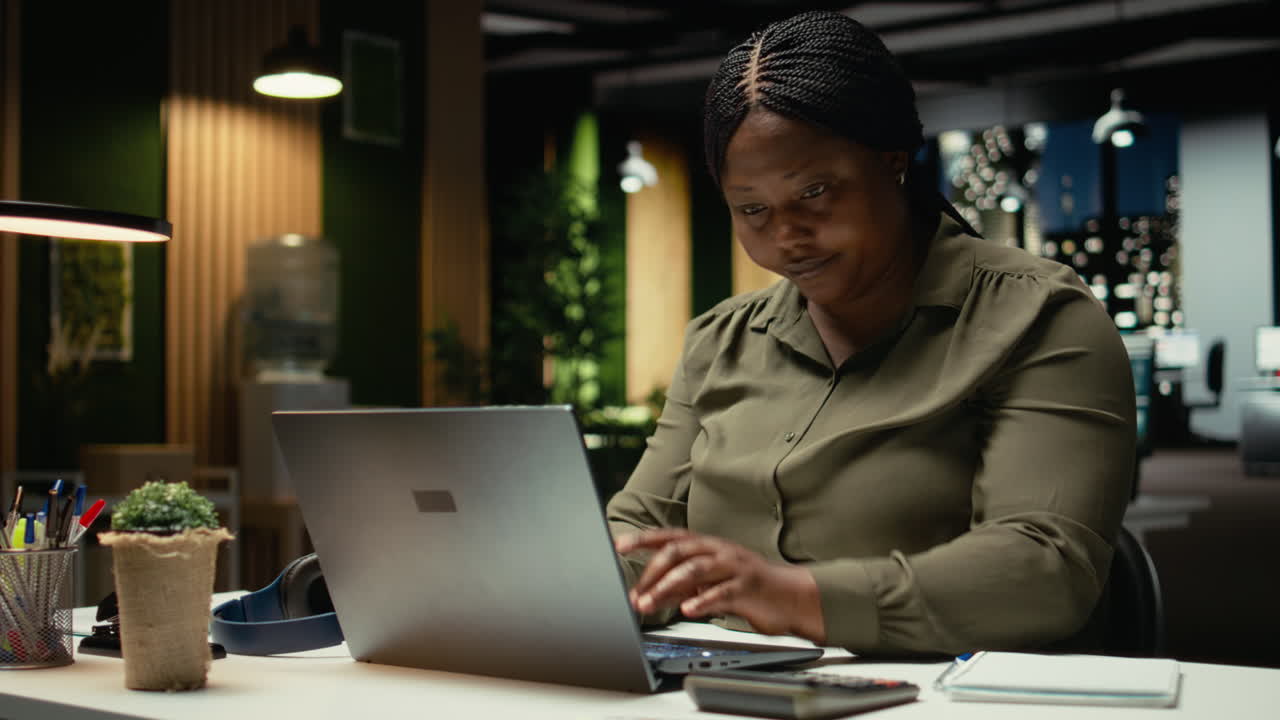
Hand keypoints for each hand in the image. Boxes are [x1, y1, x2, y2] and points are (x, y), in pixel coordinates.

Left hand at [615, 529, 825, 642]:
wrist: (789, 596)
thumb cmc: (747, 587)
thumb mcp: (708, 583)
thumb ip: (679, 586)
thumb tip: (646, 593)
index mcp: (707, 546)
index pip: (670, 537)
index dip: (644, 539)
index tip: (620, 544)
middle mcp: (718, 551)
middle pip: (679, 552)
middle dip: (652, 572)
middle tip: (635, 593)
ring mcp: (733, 567)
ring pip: (695, 570)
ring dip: (667, 587)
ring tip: (649, 603)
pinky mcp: (746, 588)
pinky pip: (720, 593)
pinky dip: (701, 601)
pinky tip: (687, 610)